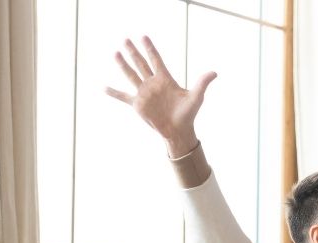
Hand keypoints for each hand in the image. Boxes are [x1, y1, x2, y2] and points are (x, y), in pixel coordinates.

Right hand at [105, 36, 216, 156]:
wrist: (179, 130)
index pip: (156, 60)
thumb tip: (214, 73)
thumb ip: (202, 83)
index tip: (144, 37)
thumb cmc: (188, 113)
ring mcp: (144, 93)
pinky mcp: (138, 105)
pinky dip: (113, 93)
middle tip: (126, 39)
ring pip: (131, 75)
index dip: (150, 48)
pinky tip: (103, 87)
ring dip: (123, 65)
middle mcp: (153, 83)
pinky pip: (123, 97)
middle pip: (141, 63)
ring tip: (116, 53)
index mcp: (165, 79)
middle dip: (134, 52)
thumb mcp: (196, 96)